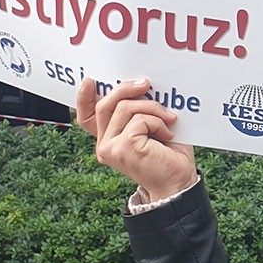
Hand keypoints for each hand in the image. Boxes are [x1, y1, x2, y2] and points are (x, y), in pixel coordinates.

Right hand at [75, 78, 196, 200]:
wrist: (179, 181)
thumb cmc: (169, 154)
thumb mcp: (151, 126)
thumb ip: (137, 111)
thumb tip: (139, 84)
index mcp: (110, 139)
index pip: (86, 118)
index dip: (83, 98)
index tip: (90, 81)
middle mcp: (104, 145)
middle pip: (106, 104)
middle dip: (127, 88)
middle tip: (146, 84)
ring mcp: (110, 148)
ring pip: (125, 107)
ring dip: (152, 108)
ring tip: (169, 120)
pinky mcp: (122, 148)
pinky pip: (139, 119)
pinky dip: (158, 122)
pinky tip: (167, 134)